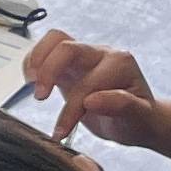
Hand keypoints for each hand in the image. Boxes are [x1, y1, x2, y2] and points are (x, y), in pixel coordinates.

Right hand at [23, 29, 162, 148]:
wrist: (137, 119)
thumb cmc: (138, 119)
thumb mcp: (138, 118)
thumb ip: (121, 106)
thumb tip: (92, 101)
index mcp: (120, 64)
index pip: (87, 81)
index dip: (71, 108)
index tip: (62, 130)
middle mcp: (101, 54)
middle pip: (67, 47)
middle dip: (49, 71)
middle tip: (40, 97)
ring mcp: (84, 57)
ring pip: (55, 39)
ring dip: (37, 60)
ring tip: (32, 83)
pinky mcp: (69, 65)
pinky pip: (47, 50)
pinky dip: (33, 62)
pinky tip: (32, 81)